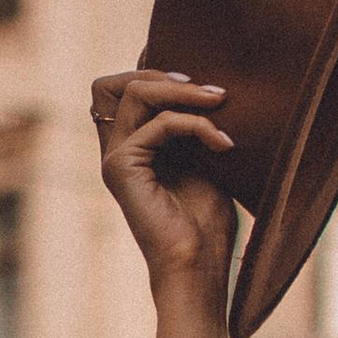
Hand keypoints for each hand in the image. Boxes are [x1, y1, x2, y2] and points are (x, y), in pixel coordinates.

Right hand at [92, 68, 237, 297]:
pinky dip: (195, 125)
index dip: (151, 69)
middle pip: (114, 83)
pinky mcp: (121, 169)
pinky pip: (157, 125)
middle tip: (210, 91)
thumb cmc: (207, 225)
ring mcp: (114, 158)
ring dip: (184, 92)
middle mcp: (115, 149)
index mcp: (131, 146)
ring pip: (134, 92)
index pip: (121, 88)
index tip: (200, 78)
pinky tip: (223, 144)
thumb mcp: (204, 160)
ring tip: (221, 103)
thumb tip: (207, 84)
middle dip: (163, 74)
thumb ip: (193, 124)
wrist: (198, 268)